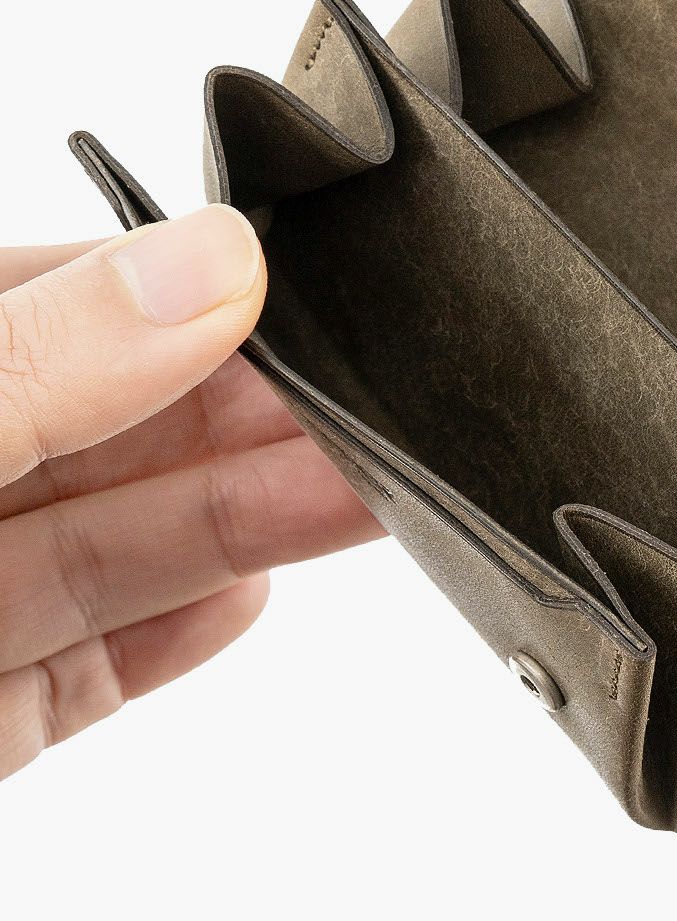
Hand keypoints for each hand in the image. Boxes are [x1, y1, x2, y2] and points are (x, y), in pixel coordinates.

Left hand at [0, 207, 379, 777]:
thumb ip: (45, 360)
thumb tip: (213, 259)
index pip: (69, 299)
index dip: (196, 295)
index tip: (319, 293)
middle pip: (118, 428)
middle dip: (257, 419)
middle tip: (386, 408)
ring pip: (123, 543)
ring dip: (250, 521)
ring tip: (371, 496)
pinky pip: (92, 661)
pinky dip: (174, 631)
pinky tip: (249, 596)